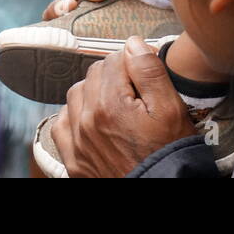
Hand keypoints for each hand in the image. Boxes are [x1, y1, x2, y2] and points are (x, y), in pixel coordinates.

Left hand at [52, 38, 197, 176]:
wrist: (161, 190)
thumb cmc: (169, 154)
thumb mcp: (171, 109)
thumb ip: (150, 71)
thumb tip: (132, 43)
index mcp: (110, 103)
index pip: (113, 59)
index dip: (133, 61)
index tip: (145, 74)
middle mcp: (86, 120)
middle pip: (94, 74)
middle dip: (114, 75)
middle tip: (136, 91)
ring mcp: (77, 141)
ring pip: (76, 95)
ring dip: (93, 92)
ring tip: (116, 104)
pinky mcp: (73, 159)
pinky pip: (62, 124)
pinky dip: (74, 116)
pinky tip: (91, 120)